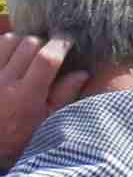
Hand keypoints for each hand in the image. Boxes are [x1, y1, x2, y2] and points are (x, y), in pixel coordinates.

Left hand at [0, 24, 84, 169]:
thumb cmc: (20, 136)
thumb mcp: (48, 121)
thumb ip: (64, 96)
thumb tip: (82, 73)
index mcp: (27, 96)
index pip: (47, 59)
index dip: (61, 45)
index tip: (69, 41)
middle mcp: (5, 82)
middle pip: (28, 44)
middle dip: (44, 42)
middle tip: (51, 50)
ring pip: (9, 41)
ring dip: (23, 41)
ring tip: (30, 51)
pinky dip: (6, 46)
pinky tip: (14, 54)